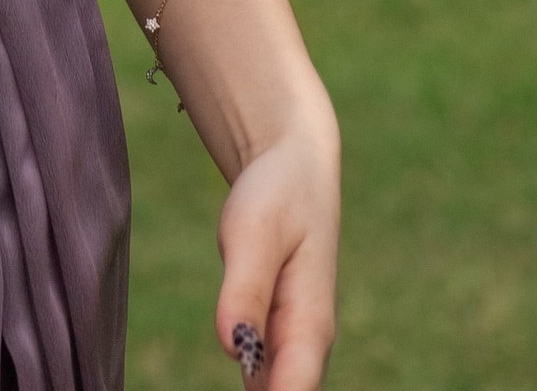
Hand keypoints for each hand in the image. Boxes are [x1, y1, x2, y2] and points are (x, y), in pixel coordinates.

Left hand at [213, 118, 337, 388]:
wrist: (294, 168)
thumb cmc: (278, 195)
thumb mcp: (255, 232)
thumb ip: (245, 290)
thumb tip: (233, 349)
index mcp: (309, 326)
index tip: (247, 388)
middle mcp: (305, 345)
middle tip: (227, 352)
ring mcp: (291, 341)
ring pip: (271, 388)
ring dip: (255, 388)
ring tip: (229, 346)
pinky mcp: (274, 333)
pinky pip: (261, 372)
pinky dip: (250, 375)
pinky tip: (231, 352)